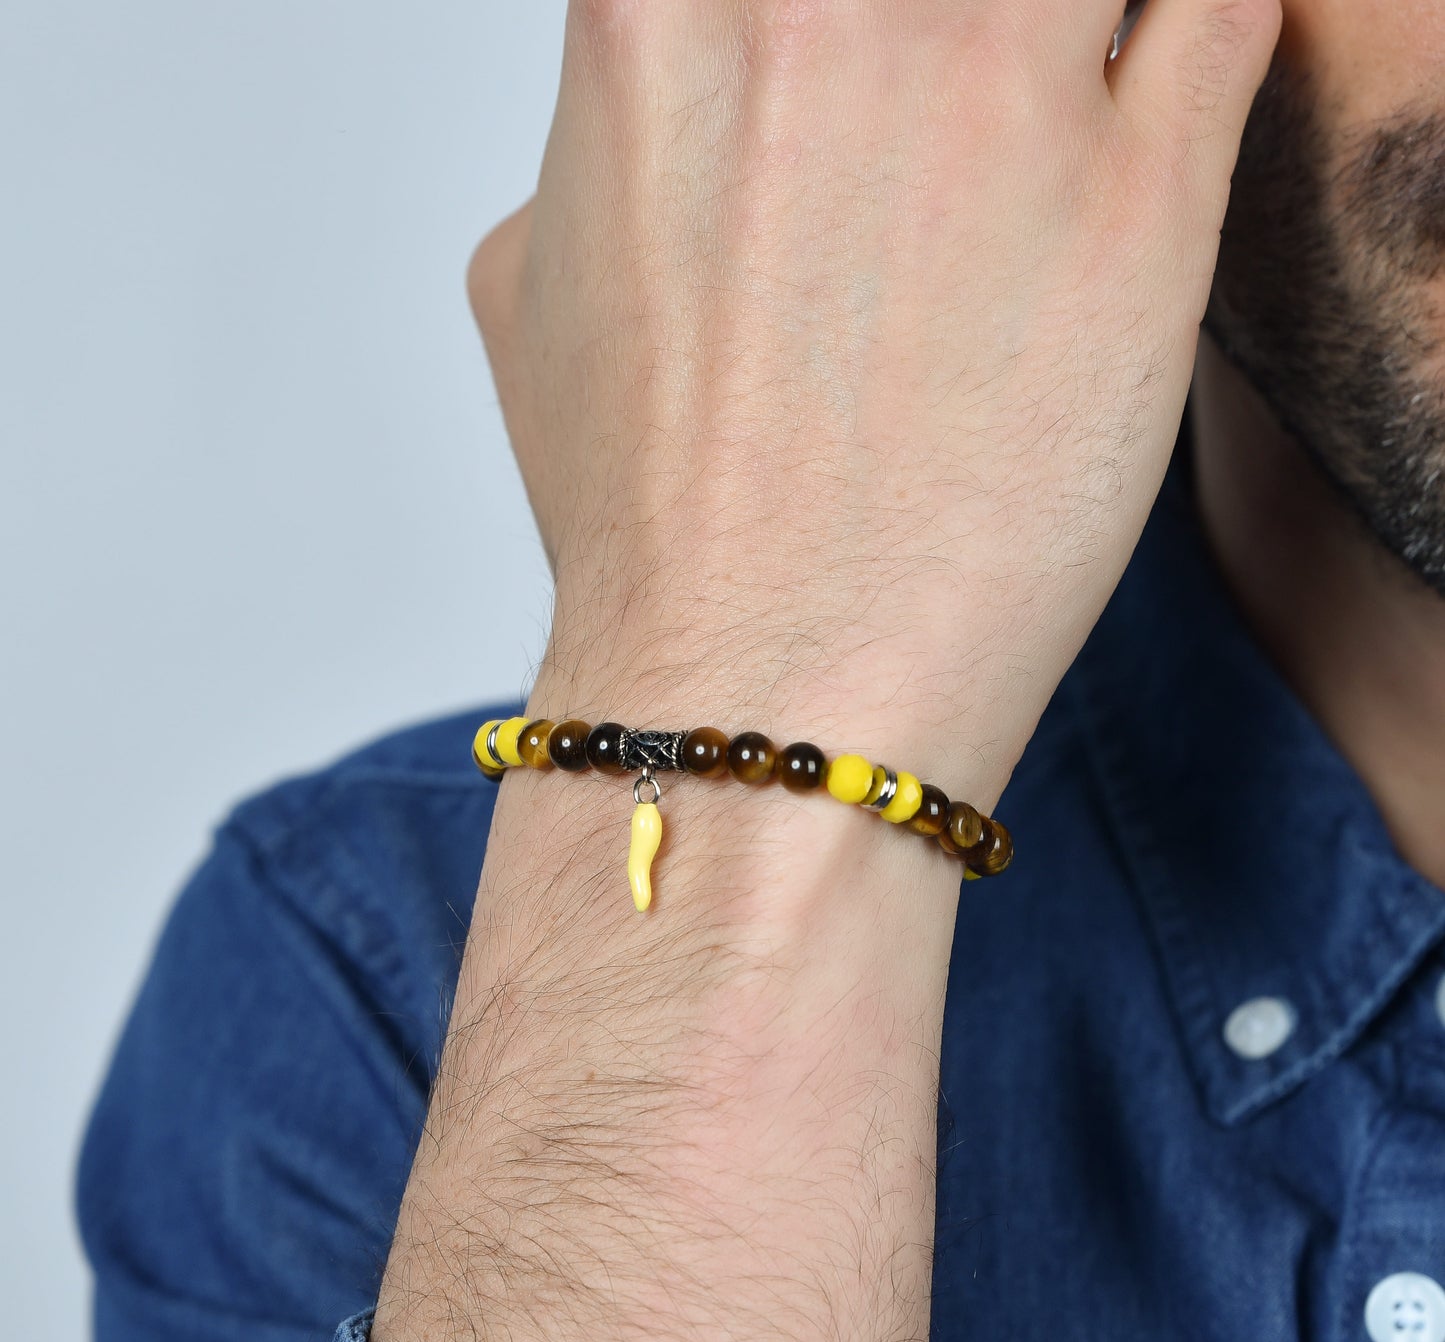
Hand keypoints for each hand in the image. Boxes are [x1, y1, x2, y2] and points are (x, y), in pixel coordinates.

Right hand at [370, 6, 1281, 1341]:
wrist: (761, 693)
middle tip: (946, 114)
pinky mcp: (1147, 198)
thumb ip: (599, 146)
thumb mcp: (530, 292)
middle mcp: (826, 7)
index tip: (848, 53)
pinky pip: (1227, 11)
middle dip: (944, 29)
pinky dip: (1196, 33)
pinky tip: (1146, 106)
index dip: (822, 10)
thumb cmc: (656, 529)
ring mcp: (998, 89)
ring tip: (1030, 139)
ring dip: (1065, 31)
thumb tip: (656, 120)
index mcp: (657, 9)